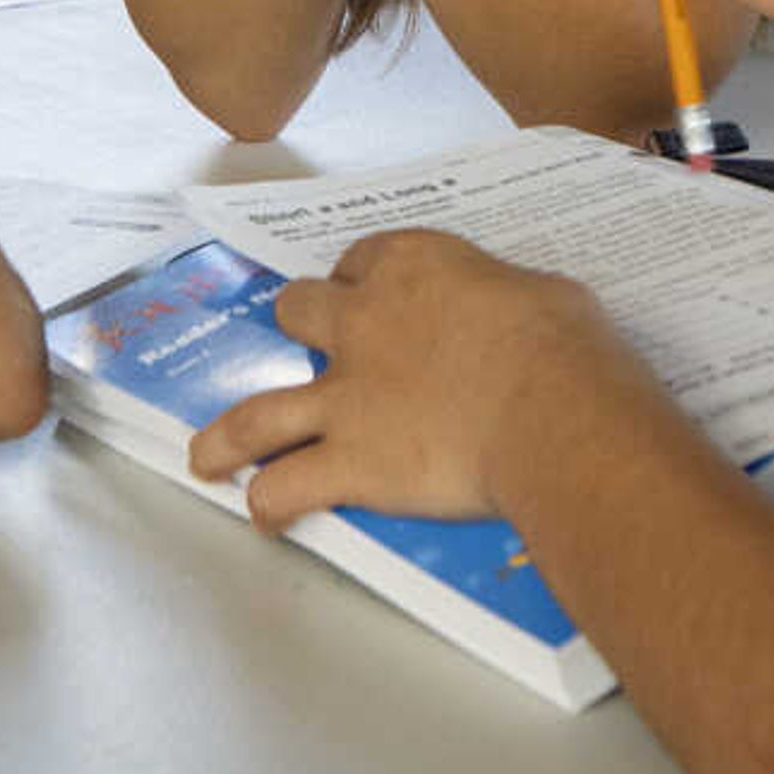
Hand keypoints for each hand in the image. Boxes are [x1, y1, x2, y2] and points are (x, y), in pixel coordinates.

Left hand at [187, 229, 656, 530]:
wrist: (552, 411)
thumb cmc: (566, 347)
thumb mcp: (544, 297)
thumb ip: (505, 305)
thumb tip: (514, 323)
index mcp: (413, 267)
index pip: (365, 259)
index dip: (361, 279)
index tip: (370, 294)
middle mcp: (364, 322)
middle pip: (299, 311)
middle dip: (297, 328)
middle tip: (307, 350)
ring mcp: (346, 395)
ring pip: (259, 411)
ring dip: (228, 437)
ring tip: (207, 456)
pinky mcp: (348, 461)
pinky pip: (287, 486)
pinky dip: (272, 503)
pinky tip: (266, 515)